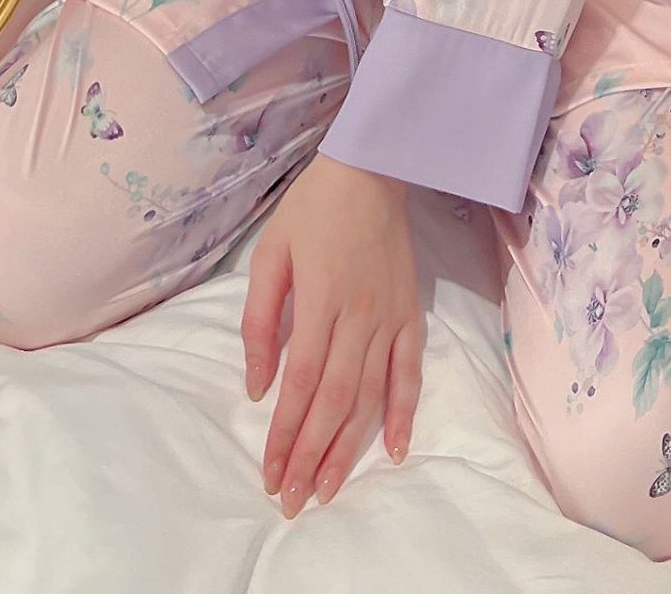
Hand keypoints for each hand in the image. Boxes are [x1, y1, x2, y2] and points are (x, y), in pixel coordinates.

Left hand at [243, 152, 424, 516]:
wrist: (371, 168)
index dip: (285, 435)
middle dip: (312, 456)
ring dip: (349, 447)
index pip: (300, 383)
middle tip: (293, 501)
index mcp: (320, 300)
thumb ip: (260, 321)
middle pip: (335, 401)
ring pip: (370, 396)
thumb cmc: (311, 209)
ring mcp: (390, 317)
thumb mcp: (270, 255)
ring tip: (329, 490)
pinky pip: (410, 371)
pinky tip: (396, 450)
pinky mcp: (412, 313)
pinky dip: (404, 412)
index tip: (270, 475)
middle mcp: (359, 317)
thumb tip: (258, 387)